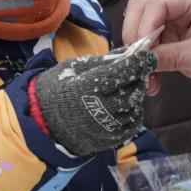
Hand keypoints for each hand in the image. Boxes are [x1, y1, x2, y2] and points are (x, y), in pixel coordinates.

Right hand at [31, 44, 157, 157]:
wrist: (43, 122)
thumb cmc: (58, 89)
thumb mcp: (76, 67)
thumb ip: (104, 60)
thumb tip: (130, 50)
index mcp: (88, 87)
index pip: (124, 72)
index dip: (139, 62)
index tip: (148, 55)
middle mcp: (100, 109)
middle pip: (133, 90)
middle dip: (138, 78)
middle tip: (135, 71)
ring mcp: (106, 127)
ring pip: (135, 107)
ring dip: (135, 95)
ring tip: (125, 88)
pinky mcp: (110, 140)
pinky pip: (133, 124)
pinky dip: (134, 112)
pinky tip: (124, 105)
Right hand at [121, 0, 190, 93]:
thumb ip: (171, 57)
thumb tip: (140, 61)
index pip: (156, 2)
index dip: (143, 25)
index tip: (141, 51)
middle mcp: (180, 5)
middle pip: (141, 8)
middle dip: (135, 35)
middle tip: (137, 61)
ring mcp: (172, 19)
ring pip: (139, 26)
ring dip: (138, 52)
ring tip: (145, 76)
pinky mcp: (168, 35)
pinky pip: (147, 44)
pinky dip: (144, 61)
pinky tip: (151, 80)